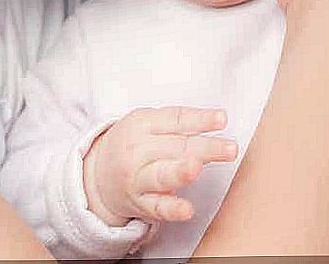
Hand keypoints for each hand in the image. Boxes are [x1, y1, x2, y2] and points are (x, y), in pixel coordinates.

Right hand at [82, 107, 238, 226]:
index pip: (175, 119)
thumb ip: (177, 123)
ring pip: (162, 174)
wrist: (97, 174)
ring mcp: (137, 178)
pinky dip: (172, 208)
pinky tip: (187, 209)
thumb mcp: (148, 124)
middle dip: (205, 148)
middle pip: (176, 146)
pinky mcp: (140, 203)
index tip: (222, 119)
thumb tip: (217, 119)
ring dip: (180, 172)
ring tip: (196, 167)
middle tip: (230, 148)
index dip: (200, 119)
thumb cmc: (133, 144)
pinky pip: (157, 206)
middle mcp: (138, 150)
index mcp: (142, 123)